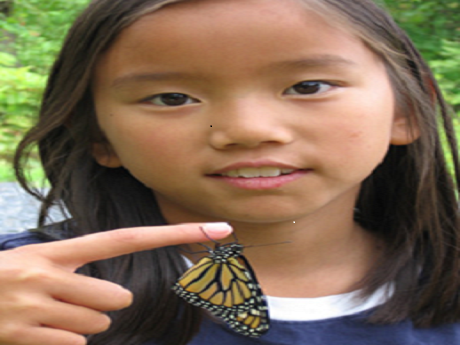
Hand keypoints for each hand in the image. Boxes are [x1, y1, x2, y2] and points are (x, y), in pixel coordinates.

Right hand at [0, 223, 231, 344]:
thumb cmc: (6, 278)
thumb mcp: (39, 261)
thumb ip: (78, 270)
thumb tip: (116, 302)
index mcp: (58, 251)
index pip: (127, 238)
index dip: (174, 234)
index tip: (215, 228)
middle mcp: (49, 273)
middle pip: (116, 298)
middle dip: (106, 304)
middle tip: (73, 300)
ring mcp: (36, 305)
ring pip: (97, 324)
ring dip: (82, 324)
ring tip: (49, 314)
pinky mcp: (24, 334)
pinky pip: (73, 344)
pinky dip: (63, 342)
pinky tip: (37, 332)